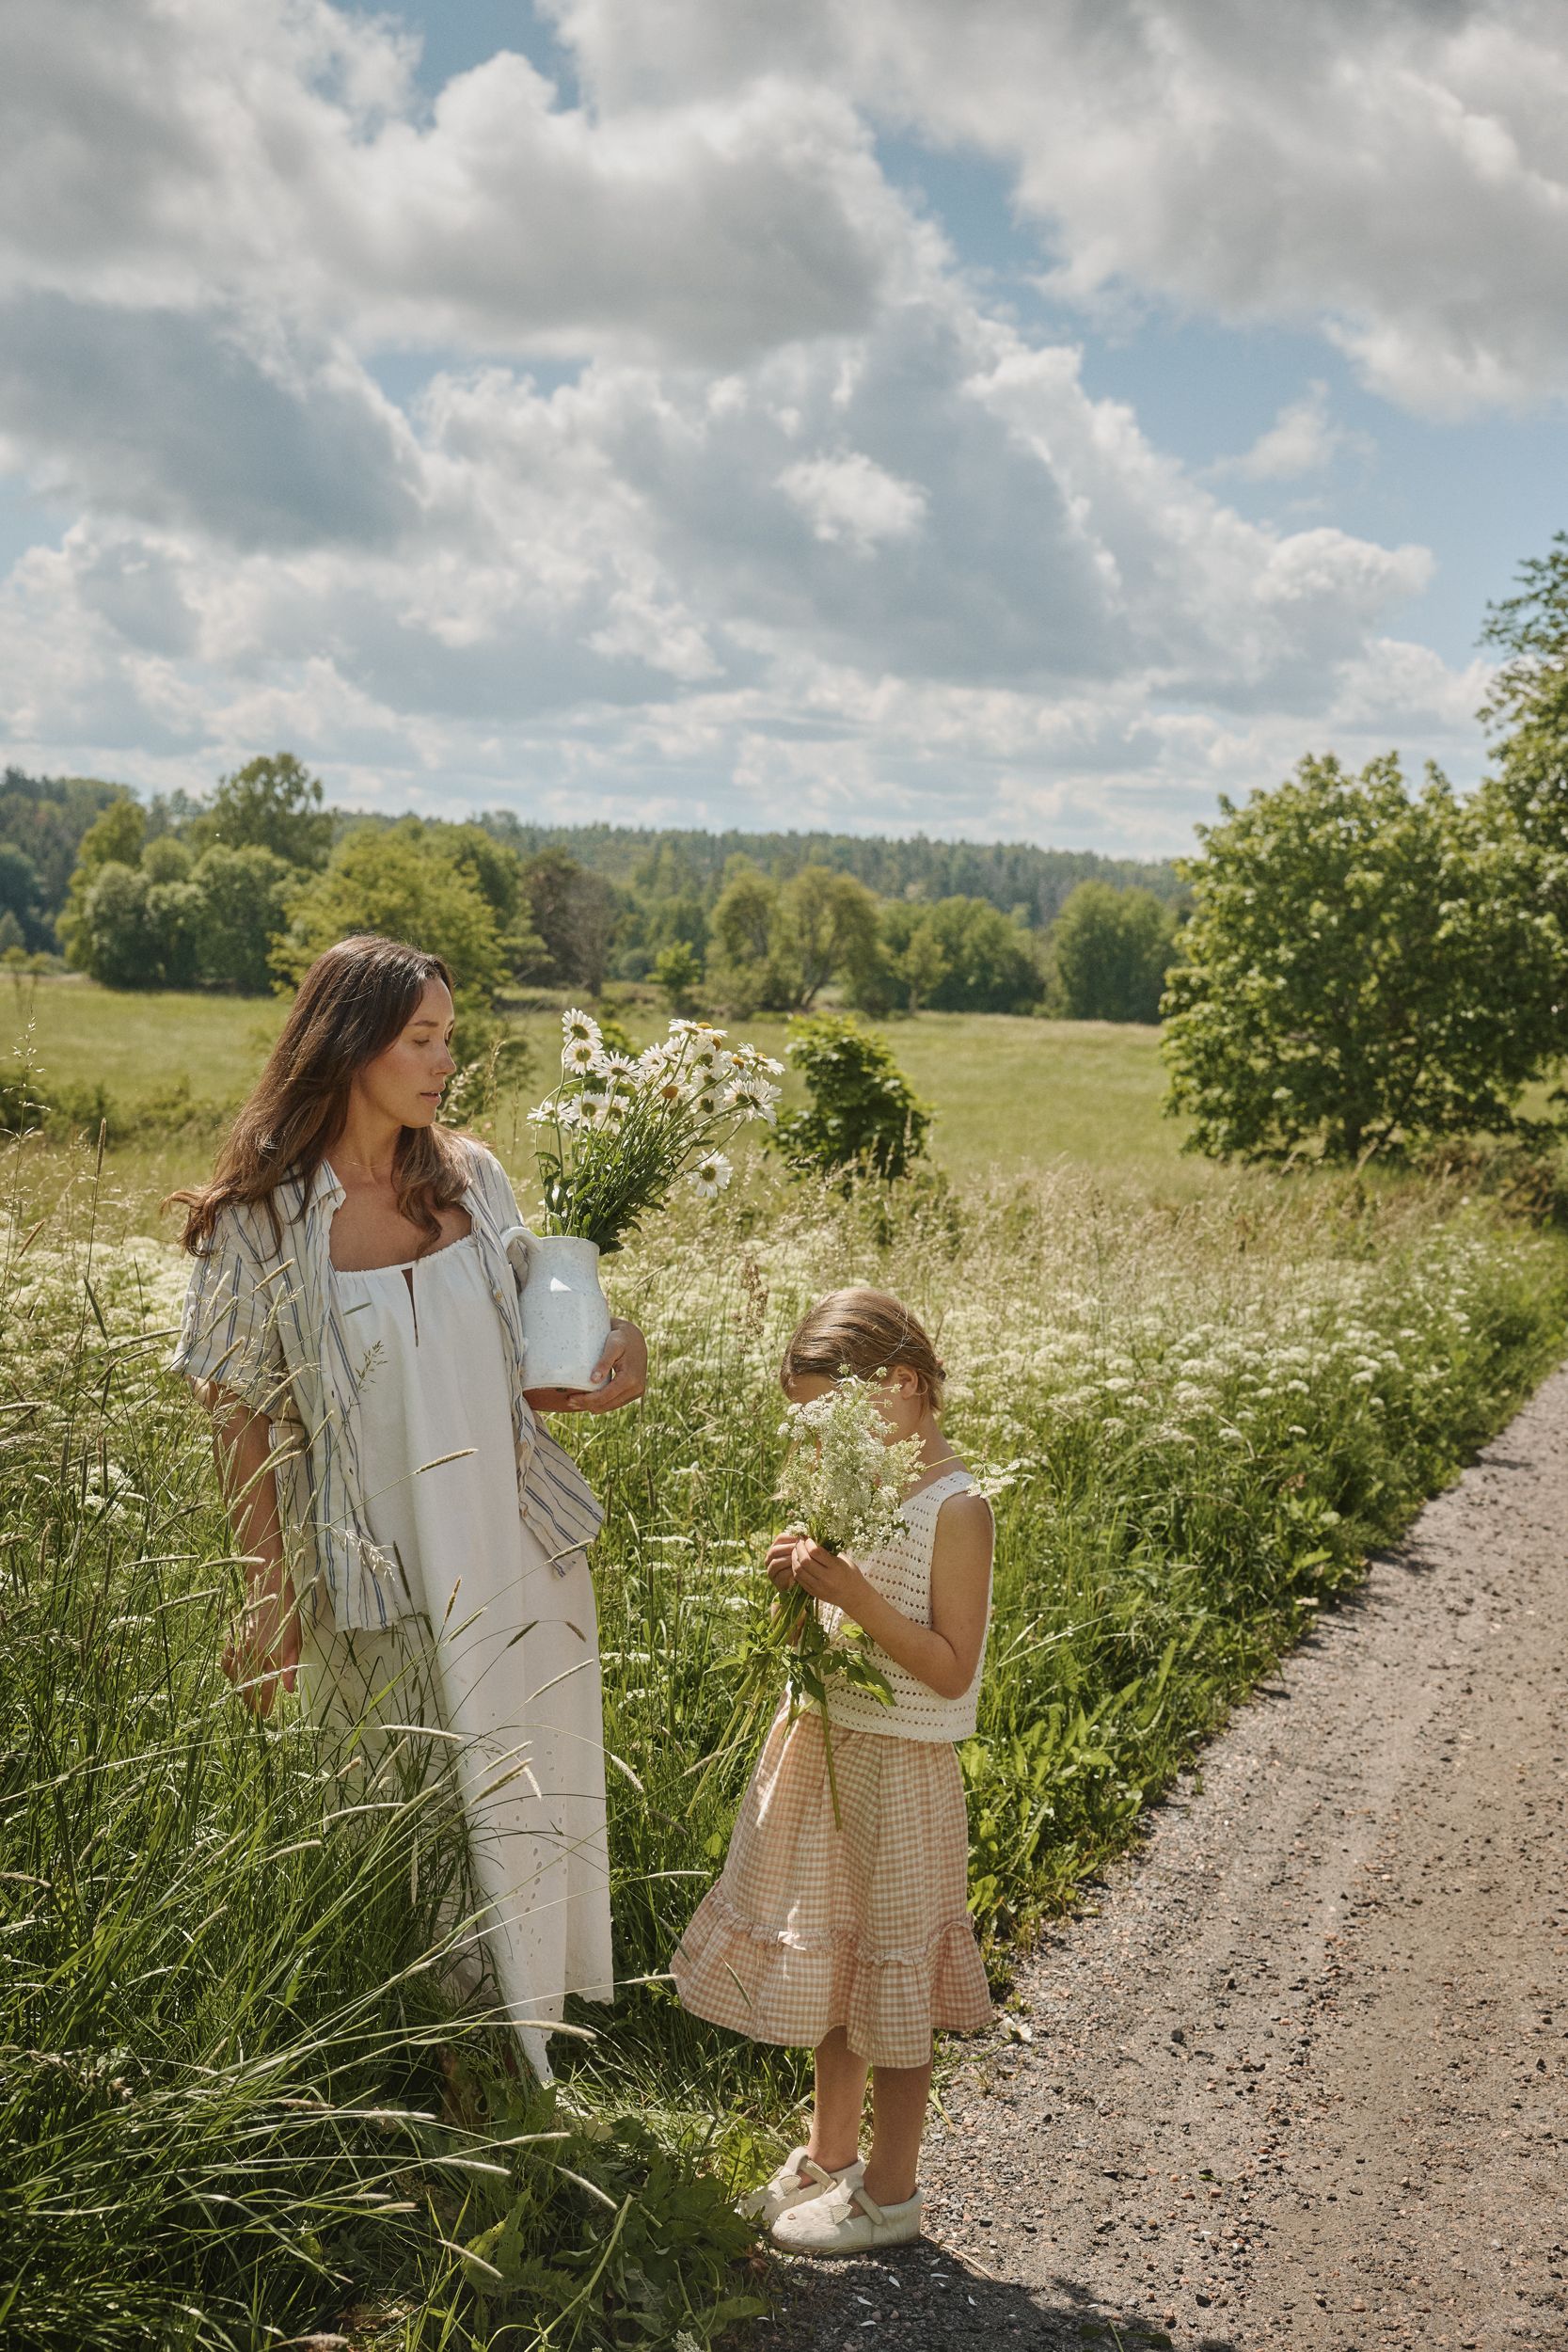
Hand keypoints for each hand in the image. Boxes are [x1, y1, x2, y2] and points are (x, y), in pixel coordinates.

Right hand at [221, 1570, 299, 1718]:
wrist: (266, 1583)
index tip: (266, 1715)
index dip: (264, 1706)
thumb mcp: (295, 1637)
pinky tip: (237, 1677)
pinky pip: (226, 1664)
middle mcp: (251, 1653)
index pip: (264, 1690)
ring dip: (240, 1690)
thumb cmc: (286, 1609)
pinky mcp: (231, 1639)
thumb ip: (290, 1665)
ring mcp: (238, 1646)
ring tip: (248, 1697)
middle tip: (257, 1711)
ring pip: (234, 1678)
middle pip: (246, 1688)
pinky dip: (230, 1674)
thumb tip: (289, 1690)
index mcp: (270, 1654)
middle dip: (251, 1703)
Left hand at [527, 1318, 647, 1414]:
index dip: (586, 1400)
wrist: (636, 1337)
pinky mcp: (636, 1391)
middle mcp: (636, 1388)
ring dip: (594, 1406)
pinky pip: (616, 1402)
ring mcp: (637, 1391)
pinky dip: (603, 1403)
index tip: (571, 1398)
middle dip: (587, 1405)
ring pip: (611, 1406)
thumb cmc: (621, 1338)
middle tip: (570, 1401)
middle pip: (606, 1405)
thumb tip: (594, 1380)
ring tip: (577, 1401)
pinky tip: (591, 1399)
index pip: (604, 1397)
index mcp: (630, 1379)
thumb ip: (604, 1362)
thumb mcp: (612, 1345)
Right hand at [765, 1529, 804, 1591]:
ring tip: (800, 1559)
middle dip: (789, 1548)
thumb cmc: (803, 1564)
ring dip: (789, 1560)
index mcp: (776, 1547)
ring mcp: (771, 1571)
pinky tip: (799, 1570)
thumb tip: (807, 1534)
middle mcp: (770, 1558)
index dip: (791, 1537)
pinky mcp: (776, 1581)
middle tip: (802, 1549)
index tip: (803, 1538)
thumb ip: (802, 1543)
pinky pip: (781, 1575)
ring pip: (776, 1562)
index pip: (780, 1538)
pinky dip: (790, 1572)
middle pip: (775, 1550)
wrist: (802, 1583)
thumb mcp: (801, 1552)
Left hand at [789, 1536, 866, 1614]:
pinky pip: (799, 1579)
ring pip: (798, 1570)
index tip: (807, 1538)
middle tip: (799, 1542)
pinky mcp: (813, 1593)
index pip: (815, 1552)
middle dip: (799, 1548)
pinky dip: (796, 1569)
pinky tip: (798, 1562)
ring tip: (797, 1551)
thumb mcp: (844, 1560)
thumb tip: (812, 1541)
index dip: (808, 1542)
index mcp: (835, 1567)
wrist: (854, 1596)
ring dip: (794, 1558)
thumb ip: (828, 1552)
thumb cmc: (851, 1574)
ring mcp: (818, 1587)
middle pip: (804, 1561)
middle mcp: (826, 1578)